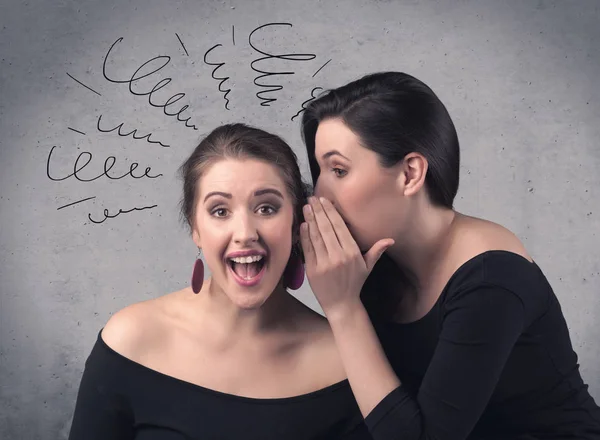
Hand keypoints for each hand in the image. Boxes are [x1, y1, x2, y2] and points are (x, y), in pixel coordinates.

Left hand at [299, 197, 393, 316]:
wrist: (341, 304)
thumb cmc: (354, 284)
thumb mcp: (368, 267)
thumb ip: (376, 251)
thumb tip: (390, 240)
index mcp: (352, 253)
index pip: (340, 227)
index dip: (331, 212)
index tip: (325, 201)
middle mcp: (338, 257)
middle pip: (326, 228)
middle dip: (319, 211)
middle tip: (313, 198)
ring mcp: (324, 263)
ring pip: (316, 236)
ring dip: (310, 220)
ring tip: (307, 207)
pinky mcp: (312, 270)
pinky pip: (308, 249)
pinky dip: (305, 235)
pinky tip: (303, 224)